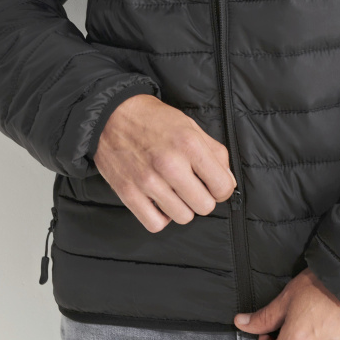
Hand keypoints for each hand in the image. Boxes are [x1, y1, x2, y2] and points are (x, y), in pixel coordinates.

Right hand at [93, 94, 236, 232]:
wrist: (111, 114)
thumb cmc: (153, 119)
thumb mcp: (190, 126)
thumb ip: (215, 153)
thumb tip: (228, 182)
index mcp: (189, 144)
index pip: (223, 187)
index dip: (222, 188)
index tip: (213, 184)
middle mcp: (170, 164)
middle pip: (204, 206)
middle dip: (202, 198)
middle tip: (192, 186)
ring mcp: (148, 181)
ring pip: (183, 217)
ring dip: (181, 207)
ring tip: (173, 191)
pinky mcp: (129, 193)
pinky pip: (156, 224)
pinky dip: (160, 217)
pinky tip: (159, 201)